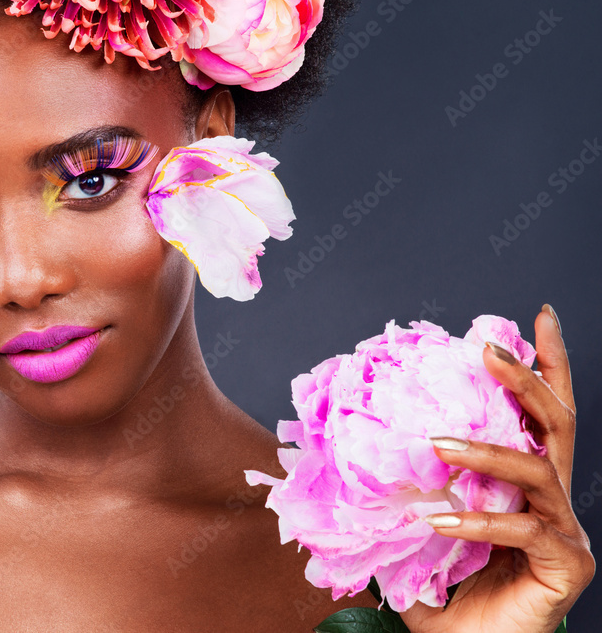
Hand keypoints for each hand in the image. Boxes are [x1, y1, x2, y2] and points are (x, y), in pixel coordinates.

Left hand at [400, 305, 594, 632]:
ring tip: (437, 444)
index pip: (543, 415)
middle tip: (488, 348)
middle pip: (558, 424)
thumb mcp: (416, 535)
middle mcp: (553, 500)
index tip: (535, 316)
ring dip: (487, 450)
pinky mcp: (567, 566)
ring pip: (540, 468)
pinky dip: (481, 519)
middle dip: (527, 379)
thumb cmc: (449, 598)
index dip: (546, 364)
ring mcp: (564, 532)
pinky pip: (526, 528)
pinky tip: (441, 520)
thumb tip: (346, 458)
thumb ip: (399, 495)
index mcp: (526, 485)